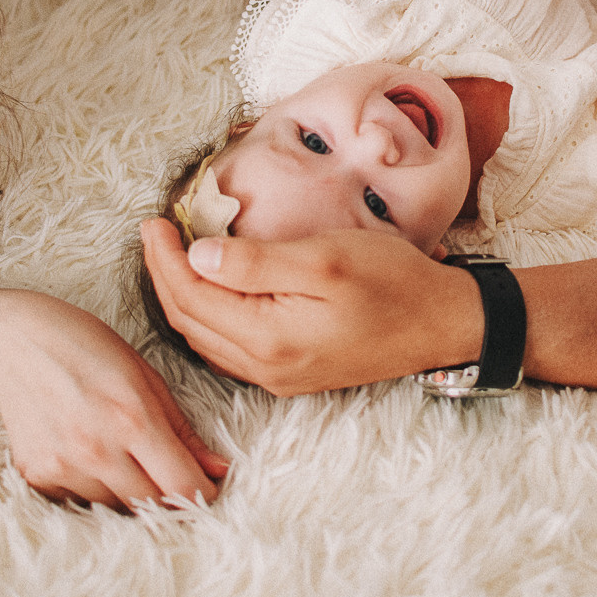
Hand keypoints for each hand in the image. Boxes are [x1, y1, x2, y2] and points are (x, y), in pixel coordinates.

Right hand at [0, 289, 230, 508]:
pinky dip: (92, 485)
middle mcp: (97, 449)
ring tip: (116, 445)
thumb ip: (183, 429)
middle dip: (167, 493)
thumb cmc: (86, 347)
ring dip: (127, 488)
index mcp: (133, 418)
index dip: (203, 493)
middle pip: (152, 504)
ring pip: (116, 506)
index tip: (208, 486)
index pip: (183, 486)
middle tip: (164, 465)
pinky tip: (86, 449)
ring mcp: (63, 466)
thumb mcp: (145, 375)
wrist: (12, 342)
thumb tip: (218, 468)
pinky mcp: (37, 475)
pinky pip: (79, 500)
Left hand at [139, 219, 482, 394]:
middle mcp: (265, 368)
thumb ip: (256, 262)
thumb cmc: (391, 282)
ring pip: (206, 338)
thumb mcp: (324, 259)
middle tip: (155, 232)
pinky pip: (230, 348)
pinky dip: (209, 314)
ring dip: (183, 296)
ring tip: (174, 253)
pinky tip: (213, 286)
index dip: (164, 258)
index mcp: (269, 339)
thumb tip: (198, 255)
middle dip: (165, 275)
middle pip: (190, 322)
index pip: (191, 298)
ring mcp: (278, 376)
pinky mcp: (292, 373)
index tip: (153, 220)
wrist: (443, 324)